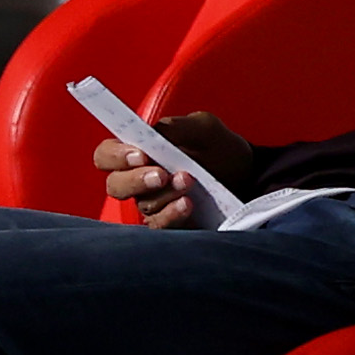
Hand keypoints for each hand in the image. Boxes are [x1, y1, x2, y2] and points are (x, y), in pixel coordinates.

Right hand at [94, 111, 251, 228]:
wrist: (247, 175)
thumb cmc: (218, 148)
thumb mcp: (204, 128)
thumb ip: (178, 127)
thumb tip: (155, 132)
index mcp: (138, 151)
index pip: (107, 155)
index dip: (115, 156)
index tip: (140, 154)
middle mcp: (139, 180)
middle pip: (115, 185)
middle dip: (136, 180)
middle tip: (161, 174)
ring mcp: (153, 204)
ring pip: (142, 205)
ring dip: (165, 194)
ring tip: (189, 181)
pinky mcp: (170, 224)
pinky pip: (160, 226)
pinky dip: (172, 215)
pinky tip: (188, 204)